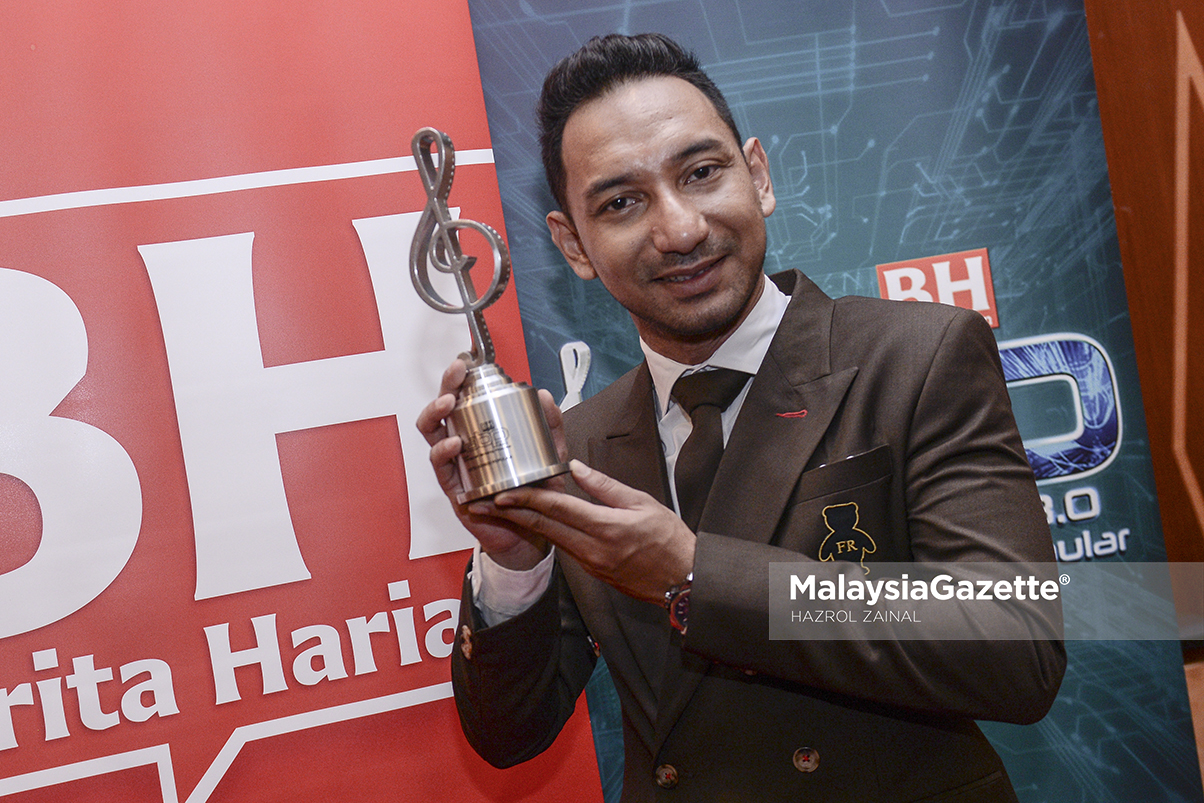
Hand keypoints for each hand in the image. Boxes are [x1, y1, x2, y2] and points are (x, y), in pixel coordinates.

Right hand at [415, 359, 567, 570]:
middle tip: (456, 374)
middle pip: (444, 409)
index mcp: (482, 431)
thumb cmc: (534, 491)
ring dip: (435, 414)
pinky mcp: (455, 488)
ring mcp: (456, 466)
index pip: (466, 399)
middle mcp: (463, 445)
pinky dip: (444, 452)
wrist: (531, 534)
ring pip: (432, 434)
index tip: (467, 361)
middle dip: (446, 387)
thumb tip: (543, 393)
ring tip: (448, 404)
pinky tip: (454, 443)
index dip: (462, 378)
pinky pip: (441, 467)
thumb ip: (550, 426)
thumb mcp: (550, 454)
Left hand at [472, 460, 695, 604]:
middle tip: (480, 504)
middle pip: (543, 526)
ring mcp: (590, 563)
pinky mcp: (593, 571)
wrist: (684, 580)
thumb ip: (605, 487)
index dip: (526, 498)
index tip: (501, 491)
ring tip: (498, 510)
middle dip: (509, 513)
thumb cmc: (670, 539)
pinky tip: (532, 523)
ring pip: (550, 537)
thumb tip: (576, 467)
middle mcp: (592, 549)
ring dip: (523, 523)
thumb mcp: (642, 503)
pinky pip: (563, 548)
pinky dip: (544, 533)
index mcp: (605, 527)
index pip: (558, 509)